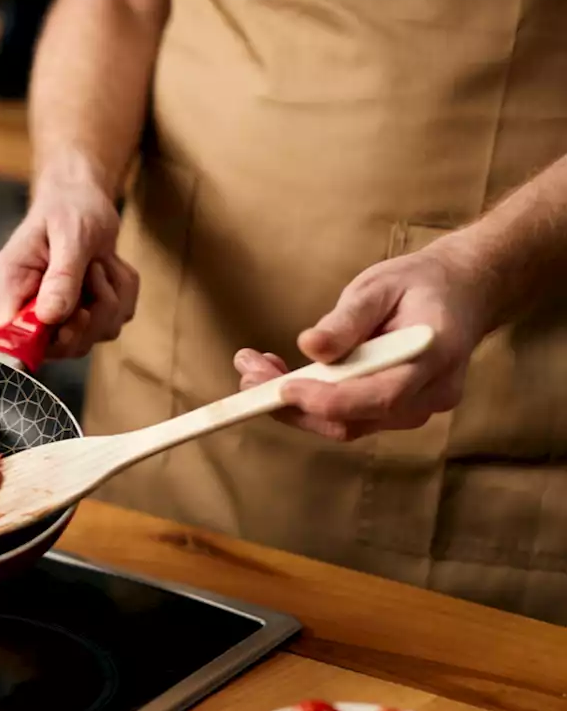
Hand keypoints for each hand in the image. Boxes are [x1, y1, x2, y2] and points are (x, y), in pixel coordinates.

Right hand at [0, 160, 138, 357]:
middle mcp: (23, 309)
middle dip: (93, 312)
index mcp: (7, 288)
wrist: (83, 200)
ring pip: (92, 337)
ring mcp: (52, 318)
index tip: (80, 311)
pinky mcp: (77, 318)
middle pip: (60, 347)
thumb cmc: (70, 208)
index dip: (51, 337)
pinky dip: (119, 295)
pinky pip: (109, 325)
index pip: (16, 339)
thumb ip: (61, 277)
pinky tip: (107, 269)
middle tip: (96, 270)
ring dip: (111, 298)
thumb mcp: (70, 234)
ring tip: (100, 262)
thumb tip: (50, 317)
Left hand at [234, 240, 492, 441]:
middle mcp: (431, 393)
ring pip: (347, 425)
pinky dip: (312, 402)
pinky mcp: (399, 412)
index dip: (327, 398)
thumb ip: (347, 319)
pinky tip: (282, 377)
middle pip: (356, 420)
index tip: (282, 387)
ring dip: (295, 405)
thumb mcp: (380, 286)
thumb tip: (310, 346)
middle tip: (247, 374)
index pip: (380, 396)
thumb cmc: (420, 285)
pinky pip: (351, 417)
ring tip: (254, 371)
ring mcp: (418, 409)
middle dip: (295, 404)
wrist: (462, 293)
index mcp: (434, 355)